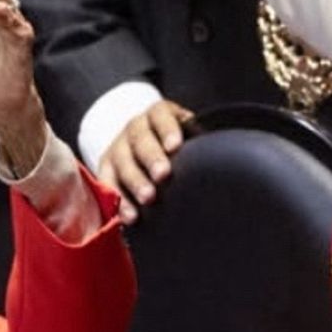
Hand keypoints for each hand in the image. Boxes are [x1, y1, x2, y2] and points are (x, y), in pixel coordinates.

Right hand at [98, 98, 193, 222]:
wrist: (140, 140)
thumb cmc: (173, 141)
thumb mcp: (186, 131)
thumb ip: (198, 138)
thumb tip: (225, 153)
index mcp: (157, 115)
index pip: (161, 116)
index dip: (168, 130)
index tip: (176, 146)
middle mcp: (135, 128)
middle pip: (141, 141)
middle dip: (152, 158)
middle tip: (163, 175)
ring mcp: (118, 148)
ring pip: (123, 163)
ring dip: (135, 182)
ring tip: (148, 198)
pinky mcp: (106, 169)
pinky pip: (109, 185)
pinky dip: (119, 201)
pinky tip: (130, 216)